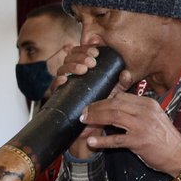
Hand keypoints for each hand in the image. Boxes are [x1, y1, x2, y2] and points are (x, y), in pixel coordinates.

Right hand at [48, 44, 133, 159]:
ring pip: (62, 68)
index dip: (86, 49)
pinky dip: (58, 80)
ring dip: (71, 66)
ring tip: (83, 70)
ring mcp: (64, 84)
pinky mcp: (57, 96)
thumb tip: (126, 73)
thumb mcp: (114, 95)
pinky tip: (65, 80)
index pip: (81, 51)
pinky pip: (54, 85)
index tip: (97, 53)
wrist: (90, 131)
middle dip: (80, 56)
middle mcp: (72, 74)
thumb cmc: (101, 110)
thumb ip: (121, 84)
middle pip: (70, 56)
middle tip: (91, 63)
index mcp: (84, 69)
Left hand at [79, 90, 180, 176]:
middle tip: (83, 112)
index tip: (93, 105)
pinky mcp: (138, 142)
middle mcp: (145, 112)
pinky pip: (116, 140)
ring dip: (95, 118)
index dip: (104, 100)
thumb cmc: (164, 138)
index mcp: (148, 104)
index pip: (121, 96)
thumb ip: (137, 112)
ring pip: (113, 116)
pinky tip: (91, 141)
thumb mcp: (154, 118)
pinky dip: (102, 141)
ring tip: (83, 121)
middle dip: (96, 107)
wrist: (178, 154)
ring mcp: (142, 126)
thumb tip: (116, 108)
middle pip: (114, 104)